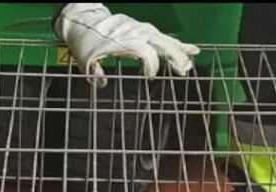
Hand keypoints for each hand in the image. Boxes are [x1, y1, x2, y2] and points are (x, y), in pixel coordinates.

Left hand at [54, 3, 199, 87]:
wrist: (85, 21)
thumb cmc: (86, 42)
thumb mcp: (86, 60)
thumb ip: (95, 73)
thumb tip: (101, 84)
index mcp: (126, 41)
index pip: (146, 54)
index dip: (150, 66)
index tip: (148, 77)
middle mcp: (137, 34)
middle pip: (162, 45)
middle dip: (175, 57)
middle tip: (184, 71)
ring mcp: (142, 30)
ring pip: (165, 40)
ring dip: (179, 51)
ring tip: (190, 62)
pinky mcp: (144, 30)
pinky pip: (163, 36)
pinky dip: (177, 43)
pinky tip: (190, 49)